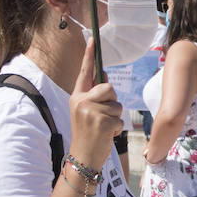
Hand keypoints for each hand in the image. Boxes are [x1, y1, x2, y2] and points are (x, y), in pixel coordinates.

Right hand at [69, 38, 124, 170]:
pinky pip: (120, 118)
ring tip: (103, 128)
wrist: (82, 158)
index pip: (85, 72)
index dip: (88, 55)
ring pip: (116, 104)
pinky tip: (106, 135)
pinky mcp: (102, 123)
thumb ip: (93, 94)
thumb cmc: (87, 134)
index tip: (92, 38)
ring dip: (115, 117)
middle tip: (103, 116)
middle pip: (109, 88)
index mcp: (77, 97)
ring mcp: (91, 112)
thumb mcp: (85, 112)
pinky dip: (117, 128)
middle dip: (112, 101)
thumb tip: (102, 74)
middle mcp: (81, 102)